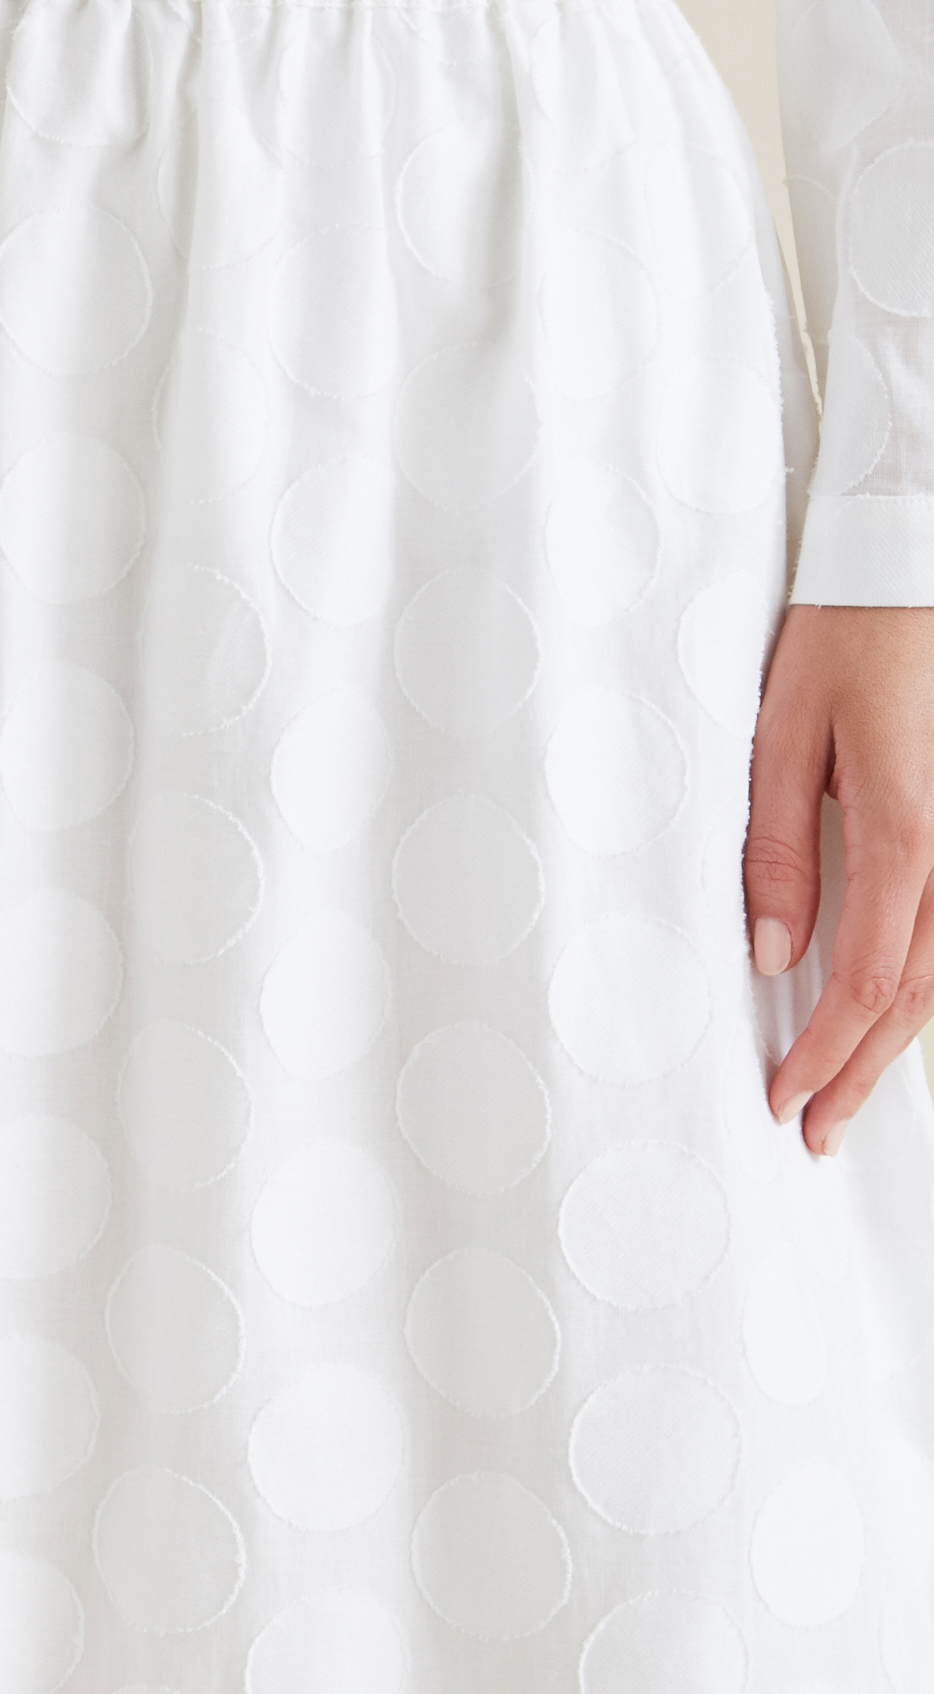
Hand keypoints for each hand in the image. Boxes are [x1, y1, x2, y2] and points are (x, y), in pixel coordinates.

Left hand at [744, 599, 933, 1152]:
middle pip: (919, 995)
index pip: (867, 980)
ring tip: (850, 1092)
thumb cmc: (847, 637)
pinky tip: (897, 1017)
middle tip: (816, 1129)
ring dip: (901, 1042)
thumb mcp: (783, 734)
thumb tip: (774, 953)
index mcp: (906, 829)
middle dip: (864, 1072)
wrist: (914, 563)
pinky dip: (929, 987)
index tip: (784, 1099)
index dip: (826, 1053)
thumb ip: (778, 849)